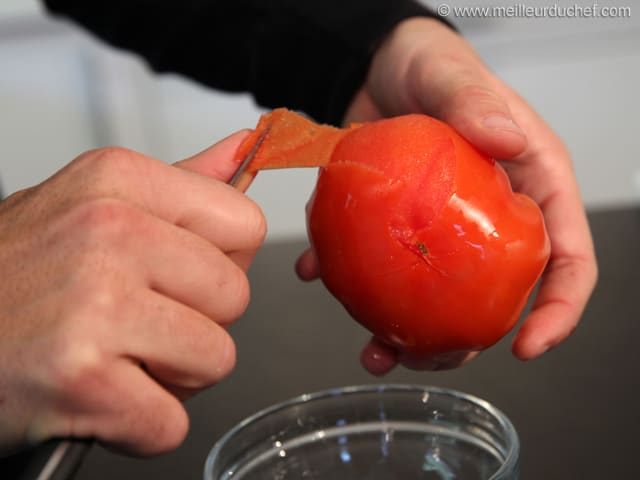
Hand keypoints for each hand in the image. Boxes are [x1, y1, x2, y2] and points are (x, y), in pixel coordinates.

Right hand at [0, 131, 265, 455]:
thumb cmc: (14, 274)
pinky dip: (139, 427)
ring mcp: (94, 304)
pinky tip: (97, 398)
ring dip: (172, 376)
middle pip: (236, 296)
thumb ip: (183, 181)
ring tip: (115, 359)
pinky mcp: (80, 380)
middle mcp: (109, 232)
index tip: (173, 275)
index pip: (245, 225)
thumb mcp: (92, 202)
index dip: (219, 263)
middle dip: (196, 324)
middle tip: (134, 323)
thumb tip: (243, 147)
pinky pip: (170, 424)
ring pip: (216, 359)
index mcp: (118, 181)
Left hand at [296, 17, 596, 373]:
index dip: (558, 309)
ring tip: (374, 349)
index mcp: (529, 187)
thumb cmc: (430, 64)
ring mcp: (441, 229)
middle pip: (496, 296)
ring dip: (404, 331)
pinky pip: (377, 264)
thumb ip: (475, 103)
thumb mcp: (453, 74)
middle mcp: (489, 218)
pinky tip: (319, 274)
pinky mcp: (396, 226)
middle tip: (428, 358)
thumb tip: (507, 141)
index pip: (567, 257)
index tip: (527, 346)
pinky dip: (348, 279)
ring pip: (435, 297)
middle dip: (466, 340)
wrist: (376, 65)